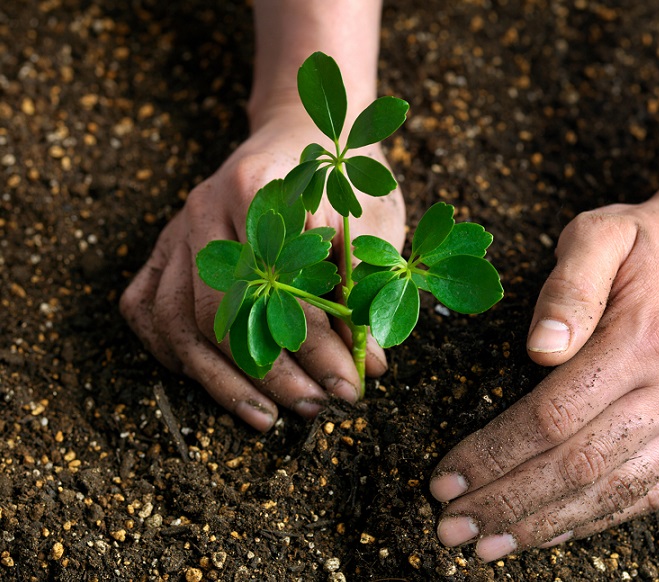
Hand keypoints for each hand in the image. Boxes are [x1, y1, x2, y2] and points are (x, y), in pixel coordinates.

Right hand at [120, 110, 404, 430]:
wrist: (304, 131)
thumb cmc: (345, 179)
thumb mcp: (373, 220)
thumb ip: (367, 286)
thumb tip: (369, 365)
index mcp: (261, 191)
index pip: (280, 288)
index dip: (317, 347)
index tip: (351, 387)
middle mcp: (206, 208)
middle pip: (221, 311)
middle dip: (269, 372)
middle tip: (315, 407)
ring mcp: (178, 229)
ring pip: (178, 319)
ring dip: (222, 379)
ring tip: (268, 416)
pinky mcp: (165, 245)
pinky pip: (147, 308)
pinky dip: (172, 352)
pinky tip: (210, 381)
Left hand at [430, 186, 658, 560]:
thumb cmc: (650, 242)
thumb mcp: (600, 234)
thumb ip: (568, 286)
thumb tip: (539, 348)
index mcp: (642, 340)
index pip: (551, 417)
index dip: (494, 455)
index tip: (445, 479)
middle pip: (578, 465)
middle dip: (506, 502)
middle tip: (451, 527)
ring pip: (615, 492)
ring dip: (545, 525)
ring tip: (489, 545)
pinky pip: (653, 493)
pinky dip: (598, 519)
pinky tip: (552, 531)